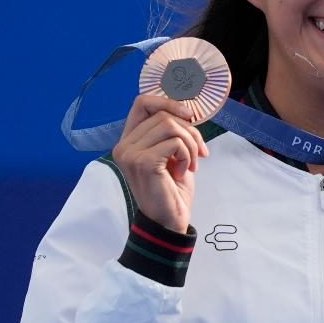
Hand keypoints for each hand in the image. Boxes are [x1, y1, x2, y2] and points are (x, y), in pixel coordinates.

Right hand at [110, 92, 209, 231]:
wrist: (169, 220)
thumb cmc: (172, 189)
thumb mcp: (173, 154)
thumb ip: (172, 133)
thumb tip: (187, 110)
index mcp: (129, 140)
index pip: (142, 103)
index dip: (168, 102)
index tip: (190, 116)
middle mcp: (124, 145)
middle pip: (163, 115)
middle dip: (191, 131)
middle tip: (200, 153)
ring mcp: (130, 153)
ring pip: (170, 126)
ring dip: (191, 145)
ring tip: (190, 164)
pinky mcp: (142, 162)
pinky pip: (175, 143)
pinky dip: (187, 155)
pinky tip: (183, 172)